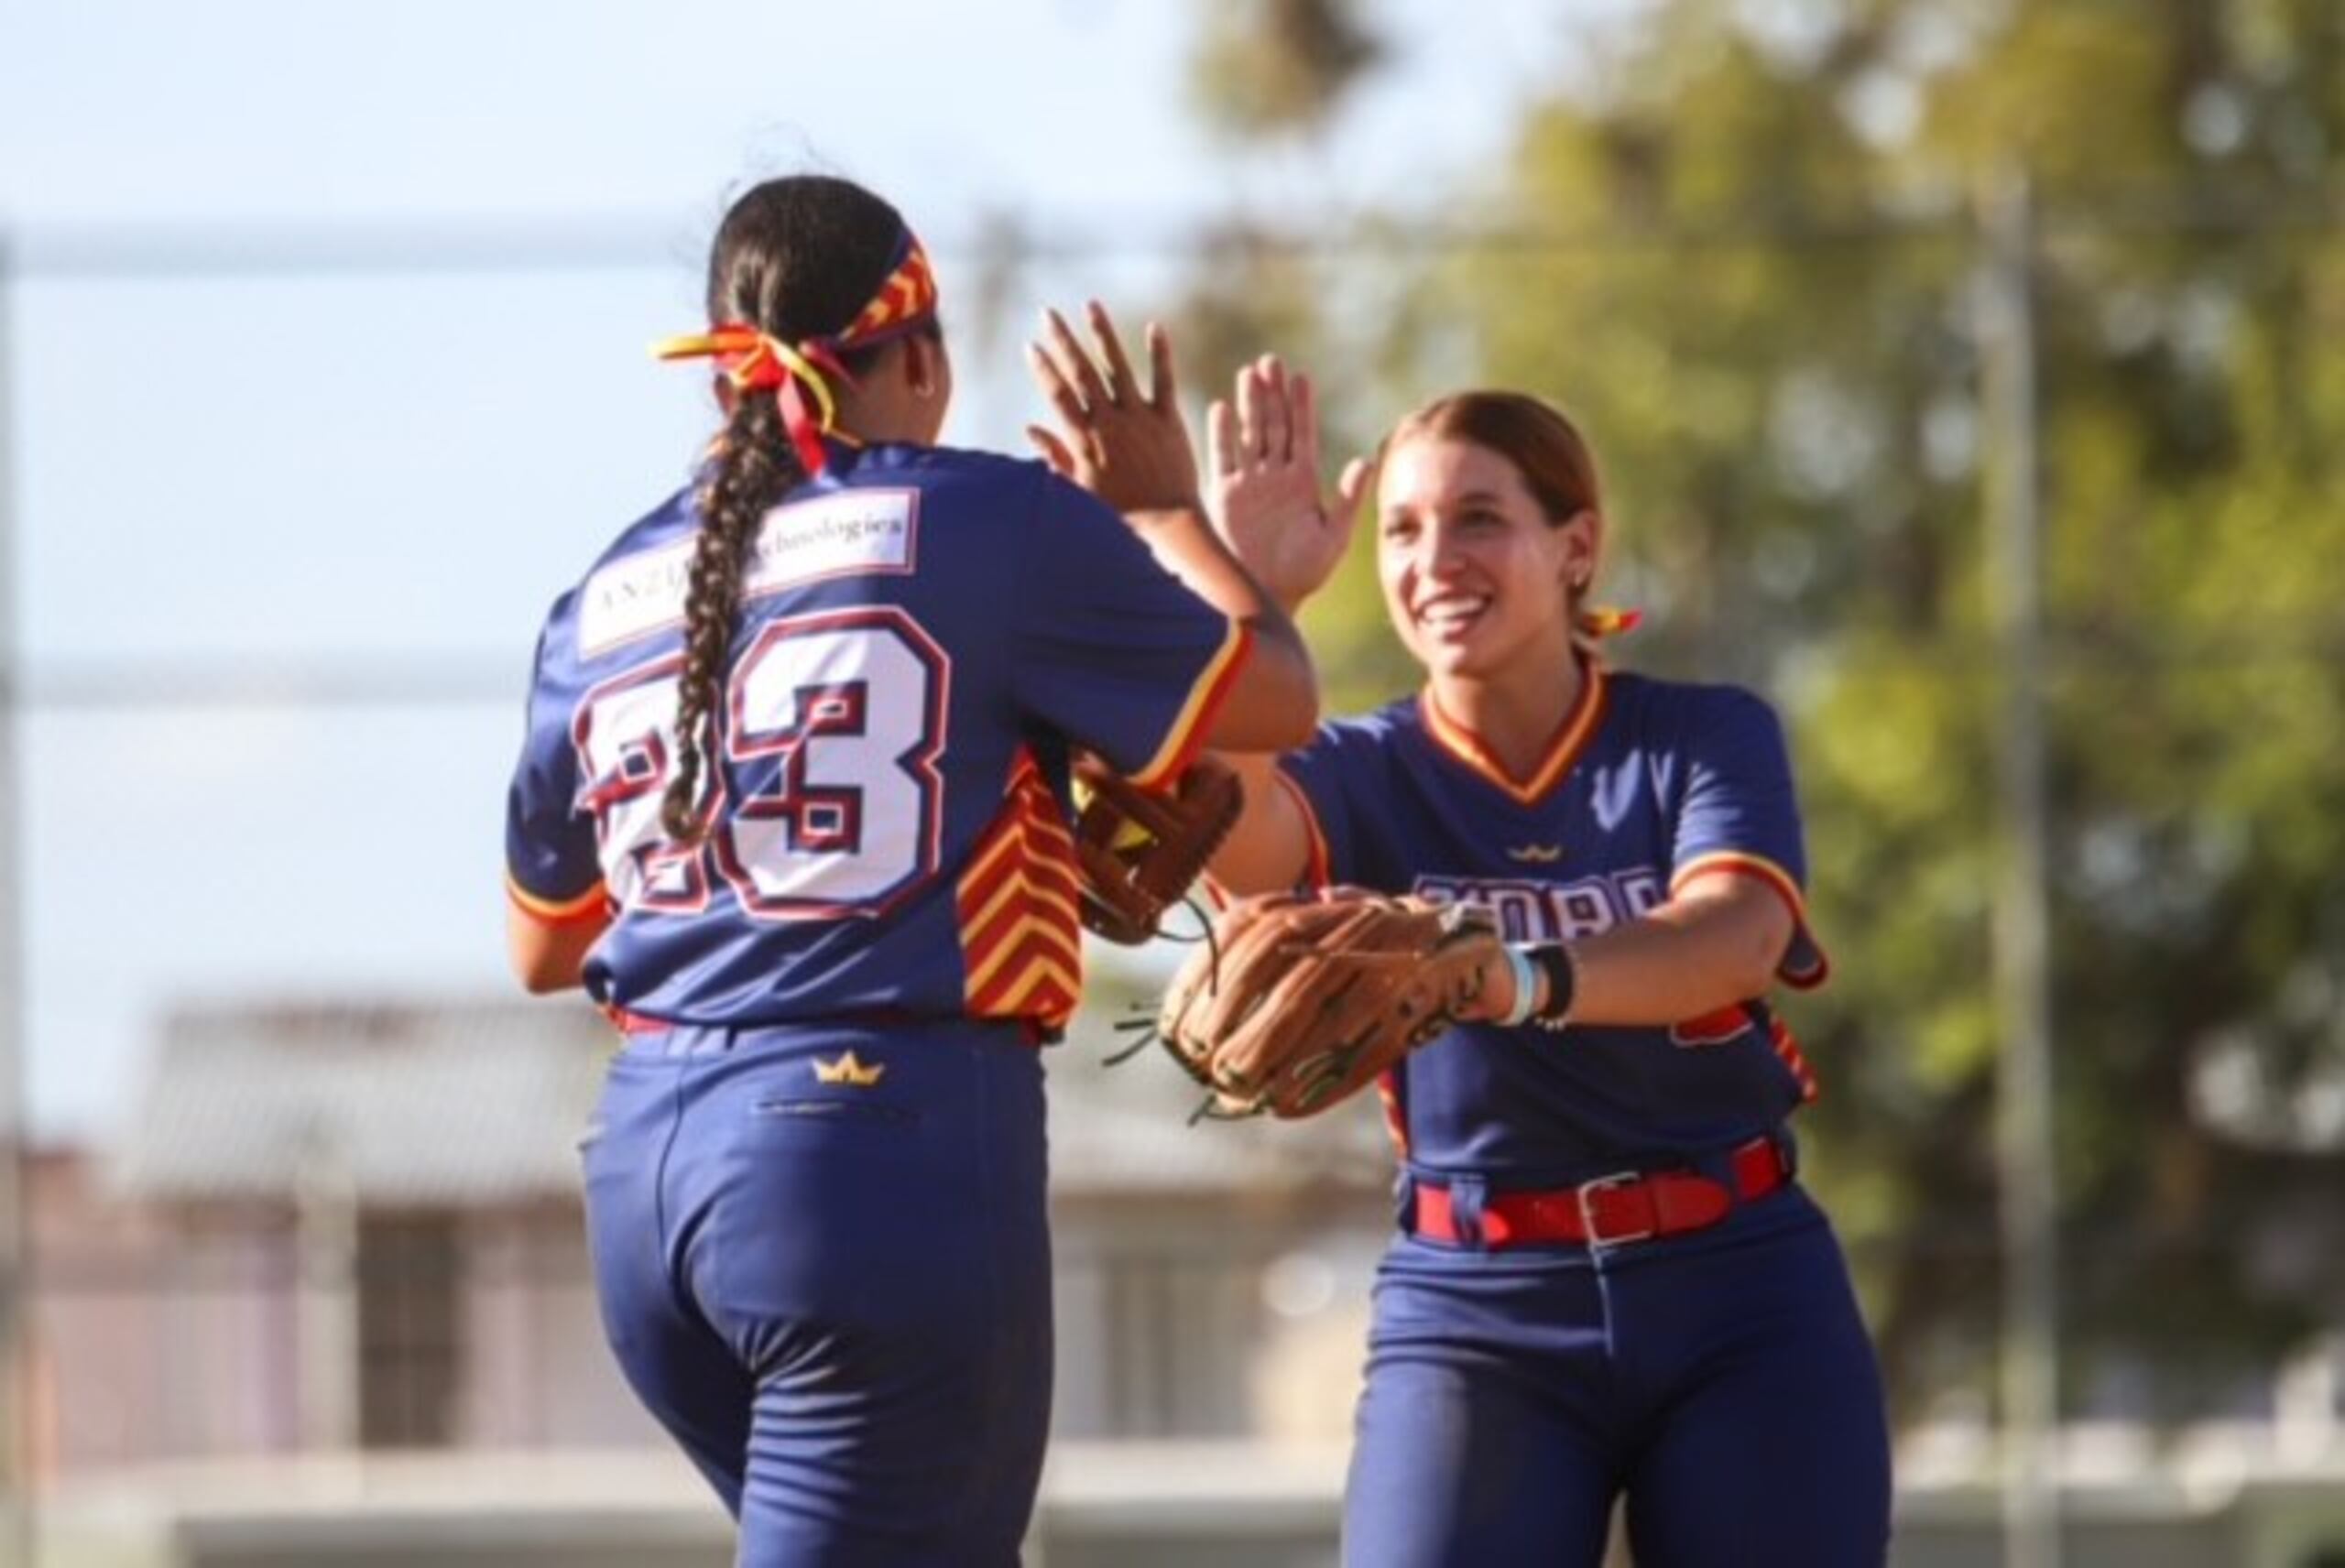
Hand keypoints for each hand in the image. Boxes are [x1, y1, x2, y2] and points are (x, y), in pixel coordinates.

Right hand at [1025, 302, 1201, 514]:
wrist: (1168, 523)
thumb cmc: (1120, 514)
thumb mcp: (1080, 491)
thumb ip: (1056, 457)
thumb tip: (1030, 428)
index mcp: (1086, 439)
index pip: (1059, 394)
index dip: (1043, 368)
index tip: (1030, 344)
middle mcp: (1111, 422)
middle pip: (1082, 373)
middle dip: (1063, 340)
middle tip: (1047, 312)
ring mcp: (1140, 418)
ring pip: (1119, 367)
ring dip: (1103, 334)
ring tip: (1091, 305)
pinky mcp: (1168, 420)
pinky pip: (1163, 381)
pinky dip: (1159, 354)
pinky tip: (1155, 326)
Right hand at [1208, 354, 1371, 612]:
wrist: (1266, 597)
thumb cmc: (1303, 573)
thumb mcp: (1333, 536)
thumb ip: (1348, 498)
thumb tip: (1366, 461)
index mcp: (1302, 482)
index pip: (1302, 434)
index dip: (1302, 405)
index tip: (1301, 376)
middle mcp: (1275, 476)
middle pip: (1274, 425)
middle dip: (1273, 394)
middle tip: (1272, 361)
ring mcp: (1249, 483)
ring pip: (1249, 434)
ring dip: (1249, 405)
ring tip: (1250, 373)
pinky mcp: (1224, 496)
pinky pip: (1223, 459)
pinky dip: (1222, 435)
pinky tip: (1222, 408)